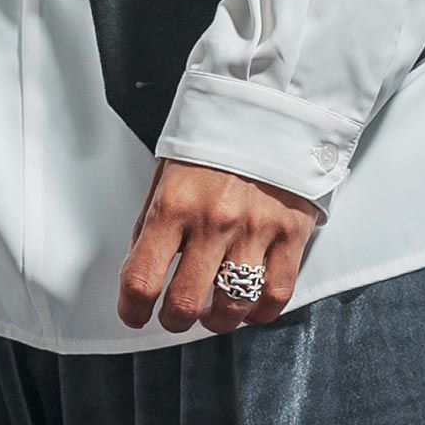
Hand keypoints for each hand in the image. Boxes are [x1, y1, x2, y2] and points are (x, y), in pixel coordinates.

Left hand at [117, 157, 321, 333]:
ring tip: (212, 312)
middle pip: (186, 304)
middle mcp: (213, 220)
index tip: (134, 314)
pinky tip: (247, 302)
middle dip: (173, 321)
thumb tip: (140, 269)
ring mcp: (255, 229)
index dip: (132, 308)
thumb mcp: (169, 169)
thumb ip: (154, 221)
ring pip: (231, 308)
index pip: (142, 277)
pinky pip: (274, 297)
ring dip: (216, 321)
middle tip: (173, 316)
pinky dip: (257, 311)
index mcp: (175, 201)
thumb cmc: (216, 137)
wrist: (271, 103)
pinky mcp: (291, 233)